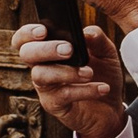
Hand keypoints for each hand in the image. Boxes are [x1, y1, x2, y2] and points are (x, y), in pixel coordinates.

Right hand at [15, 21, 130, 137]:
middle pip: (26, 53)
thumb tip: (87, 32)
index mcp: (50, 49)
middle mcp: (42, 67)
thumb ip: (97, 39)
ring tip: (89, 72)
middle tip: (68, 50)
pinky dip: (84, 90)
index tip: (43, 31)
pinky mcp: (54, 105)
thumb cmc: (102, 75)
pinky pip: (62, 95)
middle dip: (45, 49)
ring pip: (40, 75)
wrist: (111, 106)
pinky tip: (102, 88)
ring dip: (66, 71)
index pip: (25, 38)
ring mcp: (46, 87)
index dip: (27, 33)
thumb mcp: (106, 53)